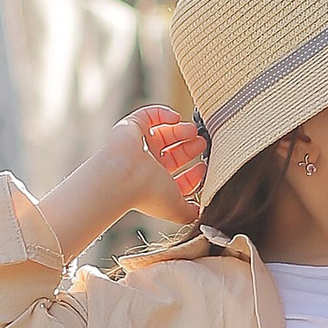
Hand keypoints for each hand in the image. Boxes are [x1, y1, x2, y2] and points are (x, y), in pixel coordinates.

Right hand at [119, 106, 206, 221]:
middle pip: (173, 153)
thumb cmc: (149, 192)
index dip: (193, 174)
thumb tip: (200, 214)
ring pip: (163, 134)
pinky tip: (175, 118)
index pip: (177, 177)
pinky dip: (162, 113)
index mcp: (155, 183)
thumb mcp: (176, 207)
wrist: (124, 176)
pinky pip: (148, 115)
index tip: (204, 168)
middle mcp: (146, 165)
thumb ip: (189, 213)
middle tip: (201, 142)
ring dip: (180, 131)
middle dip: (189, 148)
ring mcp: (138, 145)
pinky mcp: (131, 127)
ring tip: (192, 130)